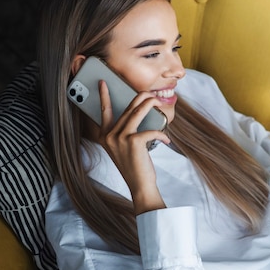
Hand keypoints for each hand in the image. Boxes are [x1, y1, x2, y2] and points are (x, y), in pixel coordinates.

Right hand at [96, 80, 169, 213]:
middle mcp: (109, 136)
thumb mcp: (125, 147)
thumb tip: (137, 111)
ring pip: (137, 112)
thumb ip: (126, 130)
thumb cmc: (134, 165)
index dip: (104, 96)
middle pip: (127, 108)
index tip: (103, 83)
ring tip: (158, 102)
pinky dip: (161, 133)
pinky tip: (166, 140)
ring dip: (150, 104)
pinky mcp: (133, 142)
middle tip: (150, 94)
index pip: (104, 111)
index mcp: (104, 136)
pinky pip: (150, 130)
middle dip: (141, 97)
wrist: (139, 186)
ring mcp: (119, 138)